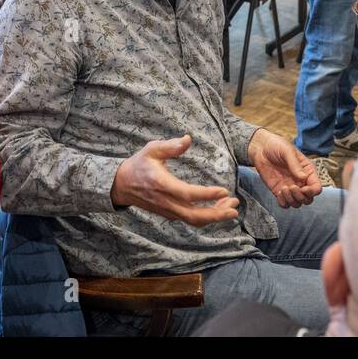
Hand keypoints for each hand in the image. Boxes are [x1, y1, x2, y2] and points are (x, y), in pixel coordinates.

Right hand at [111, 135, 239, 224]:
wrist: (122, 185)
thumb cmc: (139, 164)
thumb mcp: (151, 149)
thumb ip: (170, 146)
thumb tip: (188, 139)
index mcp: (162, 185)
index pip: (188, 194)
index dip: (207, 195)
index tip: (224, 190)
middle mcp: (166, 202)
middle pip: (194, 215)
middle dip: (217, 214)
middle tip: (235, 207)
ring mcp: (168, 210)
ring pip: (194, 220)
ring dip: (215, 216)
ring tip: (232, 209)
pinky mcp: (170, 214)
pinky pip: (190, 219)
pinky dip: (206, 216)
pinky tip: (218, 208)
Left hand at [247, 129, 321, 207]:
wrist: (260, 149)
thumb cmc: (276, 146)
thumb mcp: (287, 151)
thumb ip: (295, 164)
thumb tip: (303, 178)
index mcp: (307, 171)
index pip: (316, 187)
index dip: (312, 191)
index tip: (303, 188)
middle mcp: (301, 181)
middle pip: (308, 199)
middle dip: (301, 197)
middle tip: (291, 187)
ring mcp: (290, 188)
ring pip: (297, 203)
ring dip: (291, 200)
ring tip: (283, 188)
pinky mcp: (279, 192)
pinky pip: (285, 204)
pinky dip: (283, 202)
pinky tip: (279, 193)